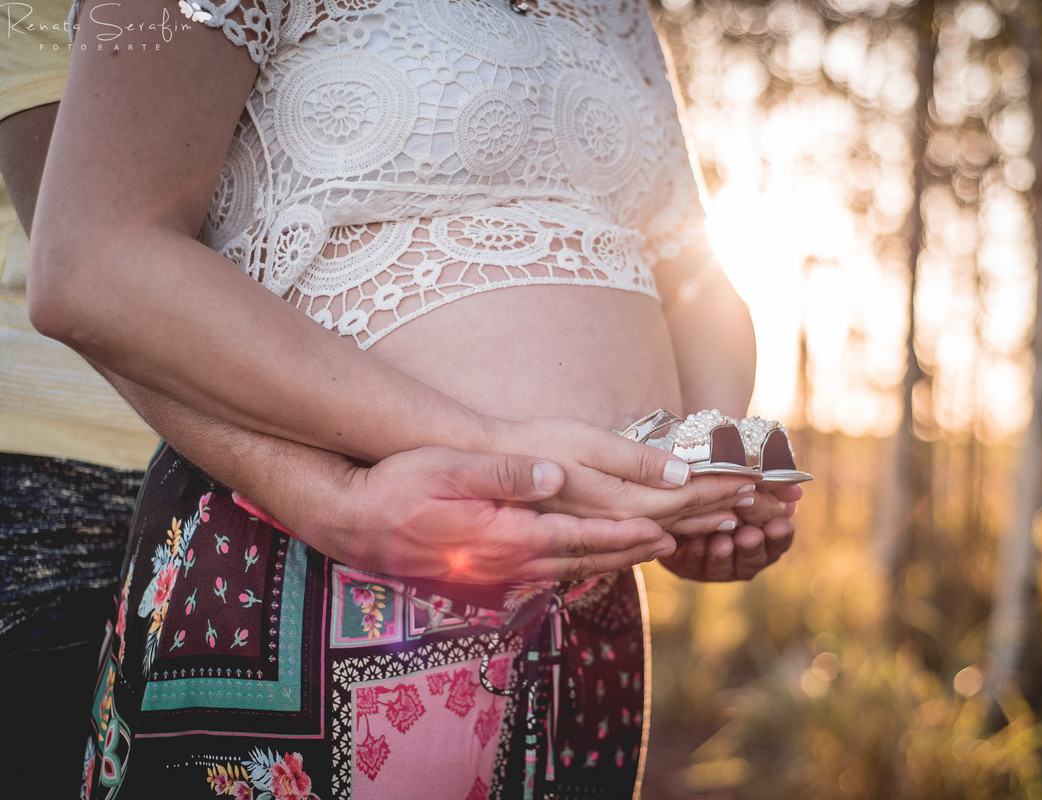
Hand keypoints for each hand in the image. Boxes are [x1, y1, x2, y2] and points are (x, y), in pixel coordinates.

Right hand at [267, 446, 679, 583]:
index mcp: (504, 538)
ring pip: (567, 571)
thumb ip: (501, 474)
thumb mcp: (447, 470)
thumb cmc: (395, 489)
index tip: (665, 533)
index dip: (624, 538)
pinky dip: (579, 565)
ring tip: (647, 551)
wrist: (352, 524)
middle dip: (632, 553)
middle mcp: (506, 563)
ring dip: (612, 561)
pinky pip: (545, 573)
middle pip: (583, 562)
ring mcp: (495, 572)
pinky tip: (591, 559)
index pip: (578, 541)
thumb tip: (551, 474)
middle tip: (677, 544)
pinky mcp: (485, 572)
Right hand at [494, 415, 755, 524]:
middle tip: (760, 501)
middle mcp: (612, 526)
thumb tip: (681, 474)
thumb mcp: (585, 442)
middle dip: (721, 509)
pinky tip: (675, 533)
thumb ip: (634, 462)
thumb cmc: (534, 443)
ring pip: (661, 534)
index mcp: (617, 503)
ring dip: (700, 524)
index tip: (753, 479)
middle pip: (679, 522)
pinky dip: (668, 533)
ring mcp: (597, 534)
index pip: (682, 500)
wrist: (484, 471)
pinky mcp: (586, 534)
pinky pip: (637, 541)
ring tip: (734, 516)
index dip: (719, 489)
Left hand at [659, 484, 800, 581]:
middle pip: (754, 555)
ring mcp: (718, 564)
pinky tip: (697, 544)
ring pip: (727, 566)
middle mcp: (744, 553)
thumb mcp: (742, 482)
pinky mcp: (691, 568)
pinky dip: (697, 555)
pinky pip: (695, 566)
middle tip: (750, 534)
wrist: (674, 496)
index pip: (779, 538)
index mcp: (763, 532)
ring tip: (722, 542)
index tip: (779, 525)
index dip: (780, 534)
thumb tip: (796, 493)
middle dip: (752, 544)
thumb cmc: (716, 485)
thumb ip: (771, 488)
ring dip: (725, 554)